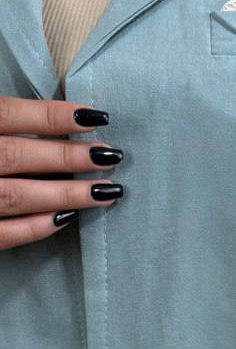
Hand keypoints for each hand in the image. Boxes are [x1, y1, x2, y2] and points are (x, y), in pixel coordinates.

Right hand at [0, 95, 123, 249]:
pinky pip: (3, 233)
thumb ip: (5, 120)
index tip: (96, 117)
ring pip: (16, 196)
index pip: (9, 114)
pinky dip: (36, 227)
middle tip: (111, 156)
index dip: (52, 116)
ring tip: (106, 190)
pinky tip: (69, 217)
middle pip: (17, 155)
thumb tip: (64, 117)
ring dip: (65, 193)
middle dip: (67, 156)